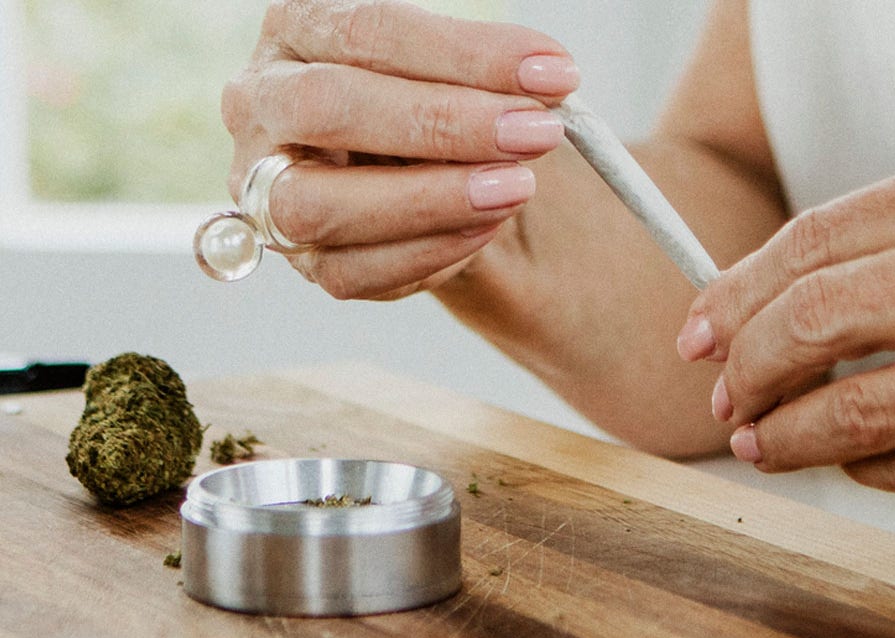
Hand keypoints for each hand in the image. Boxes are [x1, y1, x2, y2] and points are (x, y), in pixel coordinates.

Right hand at [221, 0, 578, 299]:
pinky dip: (430, 250)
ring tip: (517, 187)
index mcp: (297, 31)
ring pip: (320, 203)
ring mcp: (264, 188)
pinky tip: (488, 227)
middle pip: (328, 108)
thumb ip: (484, 75)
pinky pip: (353, 269)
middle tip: (533, 132)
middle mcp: (262, 105)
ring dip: (432, 199)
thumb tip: (547, 85)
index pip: (370, 31)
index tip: (552, 72)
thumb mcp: (454, 73)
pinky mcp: (301, 258)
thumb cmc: (434, 104)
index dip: (466, 54)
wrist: (423, 175)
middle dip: (442, 123)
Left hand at [677, 152, 894, 511]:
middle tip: (726, 391)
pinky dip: (864, 469)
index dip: (739, 290)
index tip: (701, 327)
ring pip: (855, 410)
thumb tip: (757, 304)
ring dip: (786, 433)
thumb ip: (892, 248)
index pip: (821, 240)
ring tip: (765, 438)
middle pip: (821, 318)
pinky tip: (856, 459)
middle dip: (748, 364)